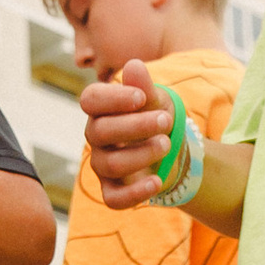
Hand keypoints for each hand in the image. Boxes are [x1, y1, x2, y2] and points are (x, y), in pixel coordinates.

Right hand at [82, 60, 173, 210]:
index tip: (141, 97)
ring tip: (167, 144)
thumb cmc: (158, 120)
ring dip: (141, 154)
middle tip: (166, 121)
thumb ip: (145, 87)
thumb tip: (133, 65)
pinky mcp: (113, 190)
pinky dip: (135, 193)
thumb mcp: (157, 101)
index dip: (113, 98)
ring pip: (109, 164)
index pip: (90, 100)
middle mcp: (96, 137)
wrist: (174, 151)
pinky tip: (157, 181)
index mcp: (101, 110)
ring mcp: (102, 165)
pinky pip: (113, 199)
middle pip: (100, 132)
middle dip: (136, 126)